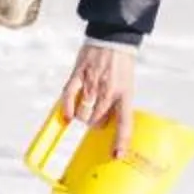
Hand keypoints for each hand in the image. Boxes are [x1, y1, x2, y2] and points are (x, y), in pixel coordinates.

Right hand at [61, 40, 137, 155]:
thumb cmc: (121, 64)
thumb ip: (116, 103)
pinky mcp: (78, 75)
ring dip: (82, 116)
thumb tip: (106, 125)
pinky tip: (67, 116)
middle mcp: (109, 91)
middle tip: (97, 117)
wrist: (113, 37)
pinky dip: (66, 109)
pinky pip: (68, 97)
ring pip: (82, 114)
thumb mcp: (127, 85)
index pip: (124, 122)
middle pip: (96, 122)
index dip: (121, 141)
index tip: (117, 156)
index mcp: (125, 93)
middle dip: (95, 124)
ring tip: (86, 108)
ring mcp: (92, 84)